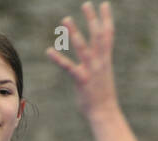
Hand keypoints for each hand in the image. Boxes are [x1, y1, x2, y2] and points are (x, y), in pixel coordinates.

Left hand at [47, 2, 119, 118]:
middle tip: (86, 4)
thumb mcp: (103, 75)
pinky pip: (68, 67)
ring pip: (82, 46)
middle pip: (97, 35)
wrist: (105, 113)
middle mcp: (100, 61)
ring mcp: (91, 70)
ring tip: (66, 19)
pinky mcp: (81, 80)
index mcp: (106, 59)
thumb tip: (98, 57)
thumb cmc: (102, 96)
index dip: (106, 19)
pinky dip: (58, 58)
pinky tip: (49, 50)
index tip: (104, 5)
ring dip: (74, 32)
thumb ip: (100, 63)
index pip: (108, 34)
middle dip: (92, 19)